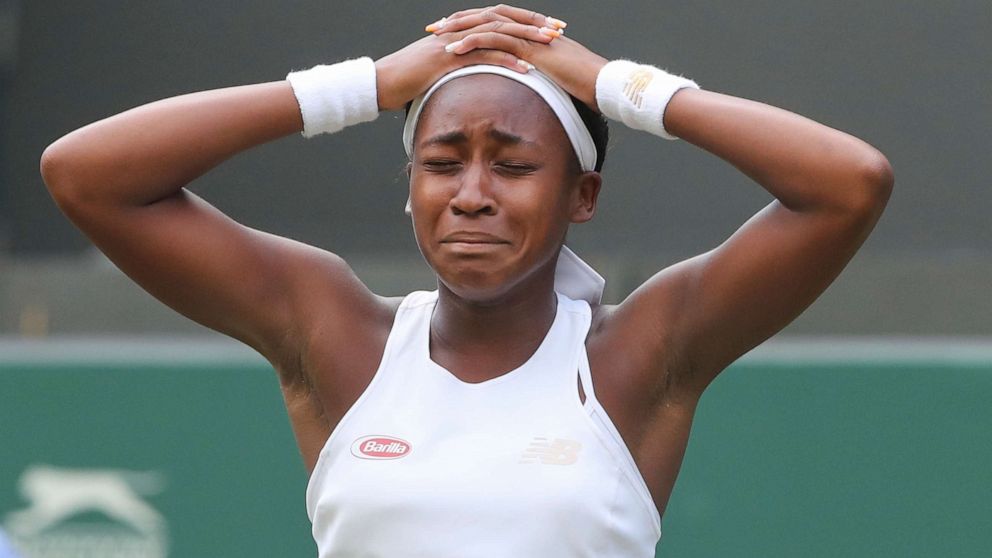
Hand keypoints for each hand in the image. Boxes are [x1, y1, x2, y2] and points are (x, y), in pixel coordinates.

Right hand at [375, 13, 555, 110]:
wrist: (382, 82)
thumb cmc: (409, 80)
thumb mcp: (440, 69)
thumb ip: (461, 65)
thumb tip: (478, 74)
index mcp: (462, 30)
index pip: (500, 20)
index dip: (526, 21)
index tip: (550, 28)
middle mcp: (461, 30)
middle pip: (504, 20)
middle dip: (534, 23)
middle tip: (560, 29)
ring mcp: (454, 41)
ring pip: (498, 34)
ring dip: (527, 38)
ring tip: (551, 45)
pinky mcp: (448, 58)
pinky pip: (482, 56)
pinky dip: (506, 61)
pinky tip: (526, 68)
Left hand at [428, 4, 608, 109]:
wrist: (603, 84)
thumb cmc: (584, 86)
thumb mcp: (554, 80)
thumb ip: (538, 77)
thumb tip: (525, 87)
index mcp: (531, 34)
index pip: (495, 24)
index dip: (471, 27)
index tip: (449, 33)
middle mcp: (529, 30)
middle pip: (486, 18)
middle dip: (458, 22)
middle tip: (433, 28)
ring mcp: (530, 36)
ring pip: (487, 24)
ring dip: (459, 29)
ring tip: (436, 37)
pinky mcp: (531, 47)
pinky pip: (497, 40)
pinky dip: (473, 43)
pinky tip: (454, 50)